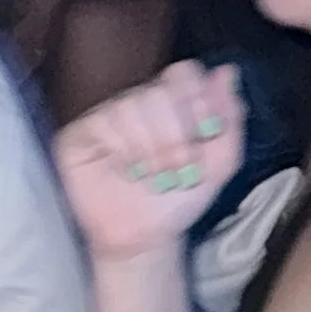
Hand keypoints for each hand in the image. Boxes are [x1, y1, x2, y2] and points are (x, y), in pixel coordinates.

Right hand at [54, 60, 245, 260]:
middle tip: (180, 168)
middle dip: (177, 134)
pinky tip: (129, 171)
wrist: (144, 238)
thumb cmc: (177, 200)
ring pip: (132, 105)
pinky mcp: (80, 133)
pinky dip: (126, 149)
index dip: (198, 102)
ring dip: (152, 147)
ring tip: (155, 176)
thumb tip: (227, 72)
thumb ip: (229, 118)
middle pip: (160, 91)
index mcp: (172, 104)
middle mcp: (137, 103)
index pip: (184, 74)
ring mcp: (107, 115)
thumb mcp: (219, 164)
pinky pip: (105, 121)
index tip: (205, 137)